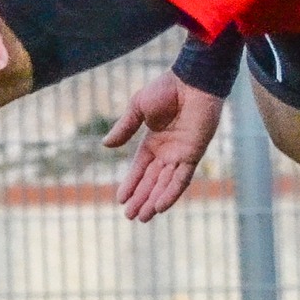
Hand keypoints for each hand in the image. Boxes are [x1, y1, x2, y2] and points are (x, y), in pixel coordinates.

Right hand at [105, 71, 224, 222]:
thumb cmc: (166, 89)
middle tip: (129, 216)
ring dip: (153, 200)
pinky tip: (159, 206)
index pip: (140, 168)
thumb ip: (125, 128)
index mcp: (154, 141)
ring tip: (142, 217)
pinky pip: (181, 179)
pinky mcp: (193, 154)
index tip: (120, 199)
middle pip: (151, 180)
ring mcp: (181, 154)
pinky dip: (171, 193)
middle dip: (140, 198)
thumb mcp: (138, 108)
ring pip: (165, 184)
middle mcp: (167, 151)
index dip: (130, 183)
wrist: (191, 81)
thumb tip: (105, 145)